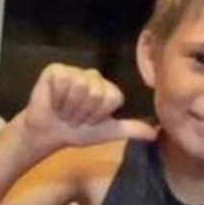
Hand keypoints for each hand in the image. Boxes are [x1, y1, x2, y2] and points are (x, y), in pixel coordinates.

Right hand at [19, 64, 156, 153]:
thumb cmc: (76, 131)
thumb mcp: (106, 132)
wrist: (48, 132)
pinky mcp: (55, 70)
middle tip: (72, 117)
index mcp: (107, 88)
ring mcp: (74, 71)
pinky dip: (56, 97)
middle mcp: (93, 76)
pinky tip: (54, 100)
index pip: (111, 99)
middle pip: (95, 93)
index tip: (88, 121)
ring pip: (78, 87)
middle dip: (81, 112)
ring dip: (68, 106)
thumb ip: (130, 129)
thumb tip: (155, 134)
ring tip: (62, 110)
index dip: (97, 115)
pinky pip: (61, 81)